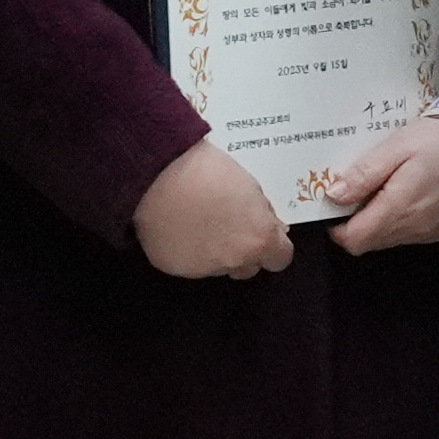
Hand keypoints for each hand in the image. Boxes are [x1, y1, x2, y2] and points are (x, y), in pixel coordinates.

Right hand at [129, 139, 296, 280]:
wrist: (157, 173)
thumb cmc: (207, 170)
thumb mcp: (249, 184)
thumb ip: (262, 212)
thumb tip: (271, 226)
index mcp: (259, 239)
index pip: (280, 258)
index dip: (273, 245)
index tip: (263, 232)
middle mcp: (233, 260)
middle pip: (248, 267)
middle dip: (243, 250)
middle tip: (229, 224)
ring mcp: (202, 268)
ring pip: (217, 266)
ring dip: (214, 251)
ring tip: (199, 221)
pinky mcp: (173, 267)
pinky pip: (186, 262)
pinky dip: (186, 249)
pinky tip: (178, 226)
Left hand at [325, 106, 438, 256]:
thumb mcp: (395, 147)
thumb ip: (363, 175)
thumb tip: (333, 196)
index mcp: (400, 208)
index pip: (354, 240)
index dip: (337, 226)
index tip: (334, 204)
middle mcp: (416, 228)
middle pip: (369, 242)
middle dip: (356, 222)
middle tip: (357, 190)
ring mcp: (432, 232)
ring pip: (389, 239)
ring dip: (378, 220)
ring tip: (383, 187)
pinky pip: (410, 234)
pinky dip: (400, 219)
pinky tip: (406, 192)